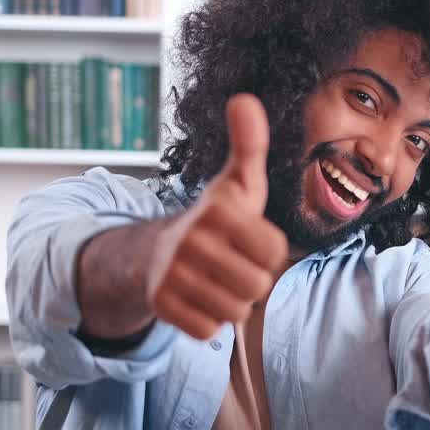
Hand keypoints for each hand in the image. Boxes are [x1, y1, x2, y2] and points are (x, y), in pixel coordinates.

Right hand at [146, 94, 288, 339]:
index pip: (274, 252)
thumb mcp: (237, 182)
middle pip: (257, 285)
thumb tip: (245, 98)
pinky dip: (207, 321)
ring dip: (230, 301)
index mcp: (219, 211)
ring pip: (235, 311)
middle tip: (231, 264)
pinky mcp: (161, 306)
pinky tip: (197, 299)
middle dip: (250, 279)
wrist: (155, 252)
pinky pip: (208, 330)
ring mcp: (172, 274)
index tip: (249, 241)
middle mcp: (192, 241)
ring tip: (216, 281)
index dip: (267, 251)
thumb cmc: (215, 219)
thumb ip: (250, 145)